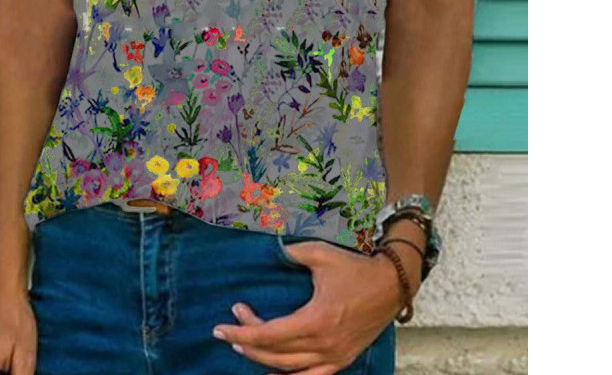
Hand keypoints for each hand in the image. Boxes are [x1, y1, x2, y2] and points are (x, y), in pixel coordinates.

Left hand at [212, 240, 409, 374]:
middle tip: (229, 329)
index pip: (268, 335)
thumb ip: (291, 253)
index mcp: (315, 320)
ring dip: (262, 361)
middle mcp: (323, 345)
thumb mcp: (320, 254)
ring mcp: (334, 358)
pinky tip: (273, 374)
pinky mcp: (342, 361)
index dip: (241, 333)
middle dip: (246, 343)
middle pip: (274, 354)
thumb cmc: (354, 268)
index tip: (220, 327)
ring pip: (289, 369)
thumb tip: (269, 249)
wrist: (391, 284)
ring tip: (243, 348)